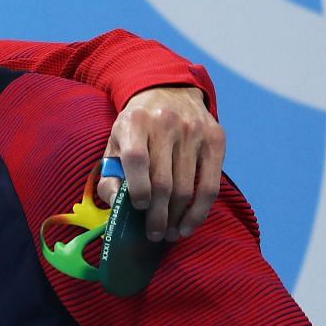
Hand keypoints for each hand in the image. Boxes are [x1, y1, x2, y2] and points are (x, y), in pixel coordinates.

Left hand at [100, 85, 224, 241]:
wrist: (169, 90)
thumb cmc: (136, 126)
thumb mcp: (114, 142)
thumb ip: (109, 174)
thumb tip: (116, 203)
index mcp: (135, 122)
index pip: (137, 158)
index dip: (137, 188)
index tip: (138, 208)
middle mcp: (166, 124)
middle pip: (163, 180)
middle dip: (158, 215)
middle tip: (154, 235)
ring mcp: (194, 132)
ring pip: (187, 187)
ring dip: (178, 218)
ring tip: (170, 234)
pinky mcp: (216, 140)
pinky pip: (210, 184)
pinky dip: (200, 210)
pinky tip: (189, 225)